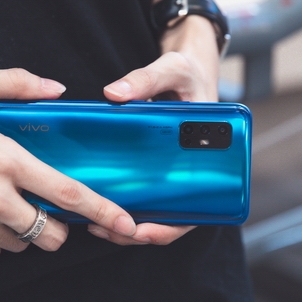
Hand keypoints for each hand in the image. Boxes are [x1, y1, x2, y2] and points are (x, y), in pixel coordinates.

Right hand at [0, 68, 136, 260]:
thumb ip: (15, 83)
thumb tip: (55, 90)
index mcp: (5, 160)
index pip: (68, 194)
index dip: (104, 212)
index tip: (128, 226)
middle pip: (51, 234)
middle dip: (54, 224)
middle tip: (37, 205)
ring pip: (21, 245)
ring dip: (19, 230)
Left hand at [89, 16, 219, 245]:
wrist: (189, 70)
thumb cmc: (190, 73)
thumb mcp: (172, 69)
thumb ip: (146, 79)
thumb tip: (113, 94)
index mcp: (206, 158)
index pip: (196, 209)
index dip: (169, 227)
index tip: (141, 231)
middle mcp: (190, 172)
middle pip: (170, 219)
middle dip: (138, 232)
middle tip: (105, 230)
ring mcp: (172, 172)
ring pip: (154, 212)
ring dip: (126, 225)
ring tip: (94, 225)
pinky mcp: (154, 167)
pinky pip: (143, 194)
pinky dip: (123, 203)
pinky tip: (97, 203)